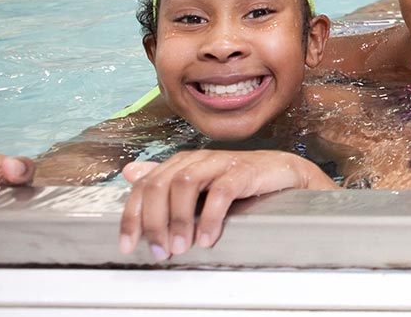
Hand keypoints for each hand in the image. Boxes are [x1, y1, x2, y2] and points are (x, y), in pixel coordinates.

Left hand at [118, 150, 335, 260]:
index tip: (129, 245)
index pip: (145, 186)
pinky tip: (207, 238)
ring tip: (182, 247)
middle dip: (154, 222)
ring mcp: (219, 163)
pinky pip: (220, 193)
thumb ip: (165, 179)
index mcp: (181, 163)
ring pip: (183, 185)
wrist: (281, 173)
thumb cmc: (238, 181)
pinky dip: (210, 217)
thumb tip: (129, 173)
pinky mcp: (242, 171)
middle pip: (159, 185)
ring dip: (179, 220)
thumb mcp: (199, 182)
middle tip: (160, 251)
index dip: (132, 217)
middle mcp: (196, 159)